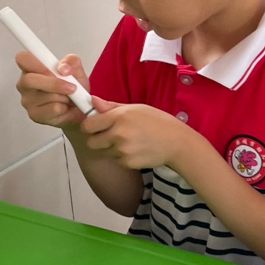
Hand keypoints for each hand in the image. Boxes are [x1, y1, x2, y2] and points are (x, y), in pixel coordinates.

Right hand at [15, 52, 89, 129]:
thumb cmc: (73, 86)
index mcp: (31, 68)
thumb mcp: (76, 70)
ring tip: (69, 97)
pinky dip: (64, 107)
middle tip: (72, 87)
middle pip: (29, 80)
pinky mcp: (34, 114)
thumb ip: (72, 62)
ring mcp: (27, 100)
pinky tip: (65, 106)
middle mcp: (25, 83)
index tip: (53, 67)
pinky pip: (52, 108)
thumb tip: (63, 68)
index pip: (22, 58)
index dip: (36, 62)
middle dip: (54, 83)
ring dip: (63, 96)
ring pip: (45, 95)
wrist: (80, 108)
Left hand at [80, 98, 195, 170]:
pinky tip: (135, 150)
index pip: (88, 125)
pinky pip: (117, 160)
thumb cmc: (158, 122)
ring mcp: (122, 150)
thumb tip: (92, 101)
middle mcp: (118, 134)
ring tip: (129, 142)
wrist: (176, 142)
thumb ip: (111, 107)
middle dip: (97, 140)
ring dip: (111, 148)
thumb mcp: (136, 108)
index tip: (95, 126)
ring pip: (104, 152)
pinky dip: (122, 157)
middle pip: (91, 142)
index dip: (90, 126)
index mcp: (118, 117)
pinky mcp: (128, 163)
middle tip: (110, 136)